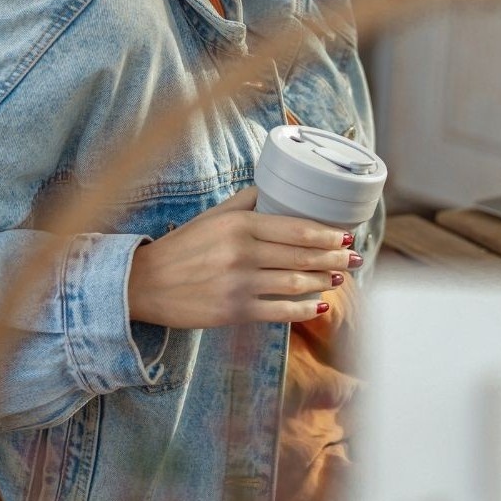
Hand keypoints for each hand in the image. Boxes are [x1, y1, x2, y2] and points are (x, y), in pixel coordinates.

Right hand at [127, 186, 359, 327]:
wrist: (145, 284)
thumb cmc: (182, 247)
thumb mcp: (212, 216)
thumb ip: (245, 202)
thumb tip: (277, 189)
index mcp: (239, 224)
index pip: (296, 228)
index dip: (327, 234)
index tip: (345, 236)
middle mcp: (241, 252)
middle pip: (302, 256)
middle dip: (334, 258)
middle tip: (355, 258)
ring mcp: (239, 284)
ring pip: (296, 283)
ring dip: (324, 281)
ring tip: (339, 278)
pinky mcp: (234, 311)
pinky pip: (280, 311)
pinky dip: (304, 309)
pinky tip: (319, 306)